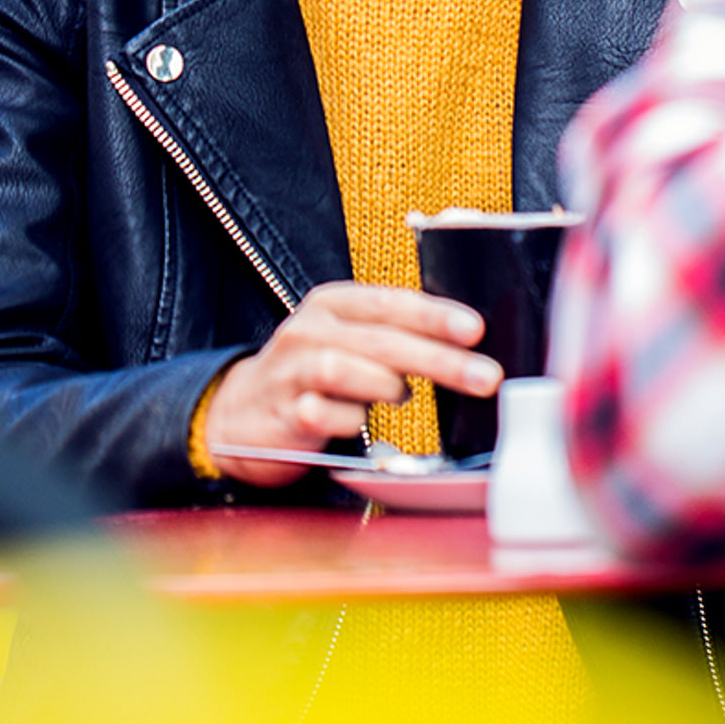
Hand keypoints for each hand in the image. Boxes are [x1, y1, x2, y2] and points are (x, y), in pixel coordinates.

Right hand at [201, 283, 498, 485]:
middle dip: (439, 359)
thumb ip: (397, 335)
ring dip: (385, 384)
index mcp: (334, 304)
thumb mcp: (351, 340)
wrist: (240, 414)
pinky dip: (345, 420)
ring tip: (403, 395)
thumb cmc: (313, 374)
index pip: (391, 302)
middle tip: (484, 377)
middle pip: (381, 339)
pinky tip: (354, 421)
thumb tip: (465, 343)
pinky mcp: (280, 412)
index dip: (435, 315)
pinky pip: (320, 414)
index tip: (475, 329)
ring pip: (344, 368)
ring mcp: (290, 371)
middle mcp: (310, 330)